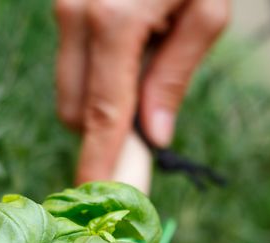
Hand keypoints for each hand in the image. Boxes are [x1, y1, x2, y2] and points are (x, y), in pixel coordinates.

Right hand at [53, 0, 228, 182]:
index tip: (93, 195)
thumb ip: (175, 75)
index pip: (102, 113)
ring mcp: (64, 8)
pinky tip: (131, 41)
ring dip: (100, 96)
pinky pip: (72, 62)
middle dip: (105, 126)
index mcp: (114, 20)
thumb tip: (154, 136)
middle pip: (75, 110)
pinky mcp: (63, 4)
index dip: (98, 162)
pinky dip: (96, 70)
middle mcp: (77, 15)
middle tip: (149, 106)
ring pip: (69, 89)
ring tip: (144, 57)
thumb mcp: (206, 12)